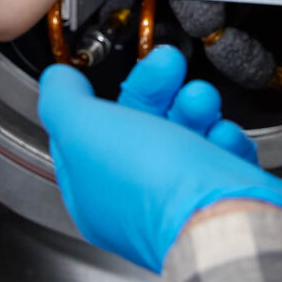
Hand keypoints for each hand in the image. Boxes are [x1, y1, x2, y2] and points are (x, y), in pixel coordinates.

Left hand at [38, 46, 281, 272]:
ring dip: (194, 106)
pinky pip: (222, 154)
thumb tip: (57, 80)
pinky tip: (222, 134)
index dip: (97, 98)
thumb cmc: (152, 184)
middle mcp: (139, 198)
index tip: (108, 71)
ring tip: (199, 99)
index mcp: (96, 193)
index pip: (87, 136)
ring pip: (185, 134)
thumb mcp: (82, 128)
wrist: (222, 216)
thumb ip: (61, 100)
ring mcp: (182, 197)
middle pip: (140, 126)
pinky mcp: (222, 193)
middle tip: (167, 64)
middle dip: (155, 89)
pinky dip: (224, 137)